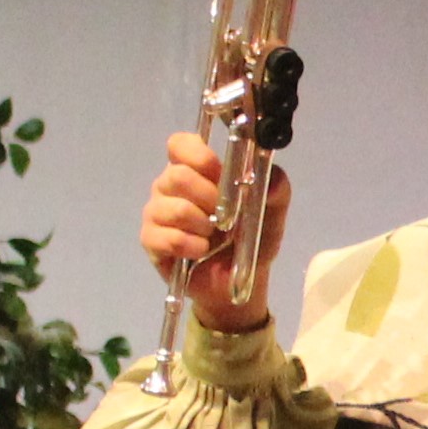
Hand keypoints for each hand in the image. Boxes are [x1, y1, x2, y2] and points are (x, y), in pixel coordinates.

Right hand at [142, 133, 286, 333]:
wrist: (238, 284)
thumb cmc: (251, 239)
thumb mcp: (273, 211)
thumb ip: (277, 187)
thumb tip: (269, 180)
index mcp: (196, 169)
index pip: (180, 144)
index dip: (198, 155)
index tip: (218, 173)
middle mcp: (171, 186)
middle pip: (176, 176)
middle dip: (207, 197)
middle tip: (223, 217)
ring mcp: (157, 212)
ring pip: (170, 207)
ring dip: (200, 224)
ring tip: (212, 237)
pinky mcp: (150, 240)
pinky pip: (162, 236)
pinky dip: (188, 245)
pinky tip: (200, 251)